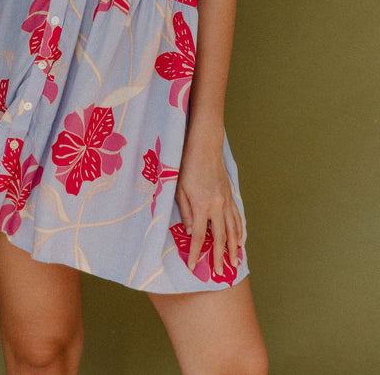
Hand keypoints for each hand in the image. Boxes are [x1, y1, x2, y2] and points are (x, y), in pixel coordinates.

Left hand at [175, 139, 242, 276]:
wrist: (205, 147)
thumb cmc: (187, 166)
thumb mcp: (179, 189)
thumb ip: (185, 212)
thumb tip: (188, 231)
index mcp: (202, 206)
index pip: (198, 236)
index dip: (195, 253)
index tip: (193, 267)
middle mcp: (217, 206)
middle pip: (220, 238)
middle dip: (219, 257)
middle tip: (219, 273)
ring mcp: (226, 202)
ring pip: (233, 230)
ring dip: (233, 248)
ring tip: (234, 263)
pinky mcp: (230, 196)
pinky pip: (237, 218)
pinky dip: (239, 232)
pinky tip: (239, 241)